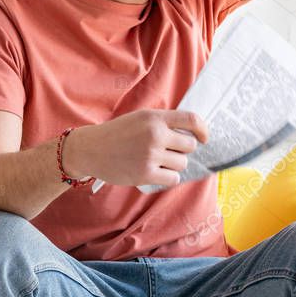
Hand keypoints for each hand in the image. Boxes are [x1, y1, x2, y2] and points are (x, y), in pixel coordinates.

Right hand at [63, 109, 207, 187]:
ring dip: (173, 165)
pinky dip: (167, 177)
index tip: (204, 137)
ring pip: (181, 163)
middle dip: (182, 150)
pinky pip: (172, 179)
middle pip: (190, 146)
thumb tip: (192, 134)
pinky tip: (155, 172)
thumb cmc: (117, 134)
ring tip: (156, 161)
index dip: (203, 130)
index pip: (191, 120)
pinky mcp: (146, 174)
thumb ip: (162, 123)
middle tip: (169, 151)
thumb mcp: (139, 118)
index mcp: (154, 118)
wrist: (90, 149)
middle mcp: (155, 134)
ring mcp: (150, 155)